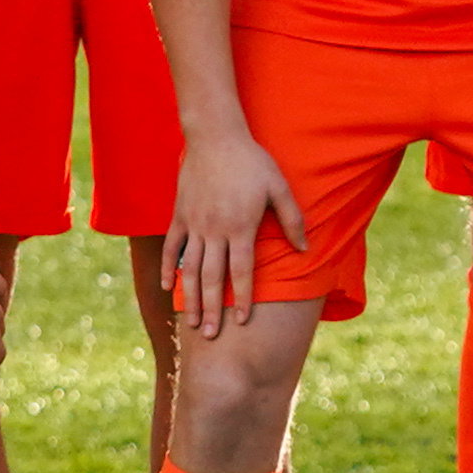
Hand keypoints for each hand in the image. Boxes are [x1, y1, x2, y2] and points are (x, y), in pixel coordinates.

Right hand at [167, 123, 304, 339]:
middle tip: (212, 336)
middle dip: (213, 310)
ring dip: (191, 298)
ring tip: (191, 323)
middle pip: (213, 278)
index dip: (244, 298)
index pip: (243, 271)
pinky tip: (168, 288)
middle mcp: (215, 230)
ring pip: (191, 269)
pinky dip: (169, 269)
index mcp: (241, 226)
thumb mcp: (279, 187)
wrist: (215, 137)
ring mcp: (194, 224)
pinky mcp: (179, 215)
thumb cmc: (252, 161)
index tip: (243, 321)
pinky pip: (173, 247)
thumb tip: (304, 249)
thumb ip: (292, 220)